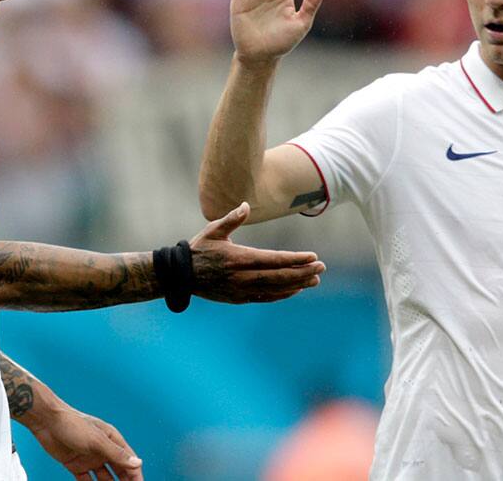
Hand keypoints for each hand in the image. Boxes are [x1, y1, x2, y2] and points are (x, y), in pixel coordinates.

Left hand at [30, 406, 143, 480]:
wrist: (47, 421)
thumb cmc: (72, 423)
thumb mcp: (97, 440)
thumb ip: (117, 454)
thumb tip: (137, 463)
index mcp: (111, 440)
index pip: (128, 461)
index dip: (135, 475)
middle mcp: (102, 450)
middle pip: (118, 470)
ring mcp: (89, 458)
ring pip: (104, 478)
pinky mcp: (76, 465)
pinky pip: (87, 480)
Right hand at [190, 202, 324, 302]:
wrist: (181, 276)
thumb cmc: (198, 249)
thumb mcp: (213, 230)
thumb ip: (232, 218)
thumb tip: (246, 205)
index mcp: (239, 258)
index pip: (274, 259)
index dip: (295, 259)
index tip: (313, 257)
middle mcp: (243, 276)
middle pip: (280, 276)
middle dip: (303, 272)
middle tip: (322, 267)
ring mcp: (241, 289)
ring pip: (276, 289)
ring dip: (297, 284)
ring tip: (315, 279)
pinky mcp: (239, 298)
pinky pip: (266, 297)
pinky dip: (283, 294)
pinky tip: (295, 289)